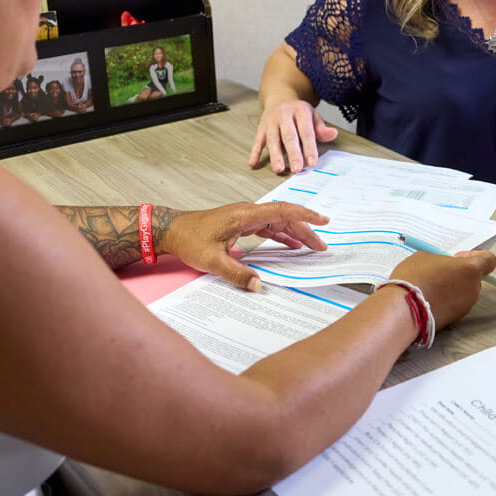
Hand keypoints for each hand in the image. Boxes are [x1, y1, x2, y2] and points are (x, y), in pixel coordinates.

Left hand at [159, 202, 328, 289]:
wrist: (172, 231)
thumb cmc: (189, 240)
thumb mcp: (212, 261)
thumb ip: (237, 274)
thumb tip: (258, 285)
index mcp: (244, 215)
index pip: (281, 210)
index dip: (305, 215)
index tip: (322, 220)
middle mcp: (247, 212)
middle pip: (284, 217)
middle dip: (305, 229)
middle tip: (321, 245)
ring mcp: (244, 217)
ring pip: (277, 222)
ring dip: (295, 232)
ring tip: (311, 245)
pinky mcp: (241, 224)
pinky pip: (267, 227)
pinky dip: (281, 235)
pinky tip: (291, 244)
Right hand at [248, 99, 338, 173]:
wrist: (280, 97)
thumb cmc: (299, 112)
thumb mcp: (313, 116)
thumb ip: (321, 128)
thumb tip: (333, 134)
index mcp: (300, 110)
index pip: (306, 131)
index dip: (309, 147)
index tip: (312, 162)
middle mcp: (284, 114)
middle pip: (289, 136)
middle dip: (293, 153)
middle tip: (297, 169)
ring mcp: (271, 121)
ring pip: (272, 139)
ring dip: (275, 155)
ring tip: (279, 169)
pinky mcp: (261, 127)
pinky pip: (257, 140)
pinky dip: (255, 152)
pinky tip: (253, 163)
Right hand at [389, 250, 495, 327]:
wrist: (403, 308)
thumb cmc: (414, 280)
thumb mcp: (424, 257)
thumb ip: (440, 259)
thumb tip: (440, 264)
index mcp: (470, 269)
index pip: (489, 260)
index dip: (475, 256)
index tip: (459, 257)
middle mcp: (473, 289)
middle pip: (473, 277)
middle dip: (457, 273)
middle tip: (439, 271)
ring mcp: (465, 306)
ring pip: (462, 292)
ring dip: (450, 288)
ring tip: (428, 286)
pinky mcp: (454, 319)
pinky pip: (453, 305)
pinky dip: (444, 301)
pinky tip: (427, 297)